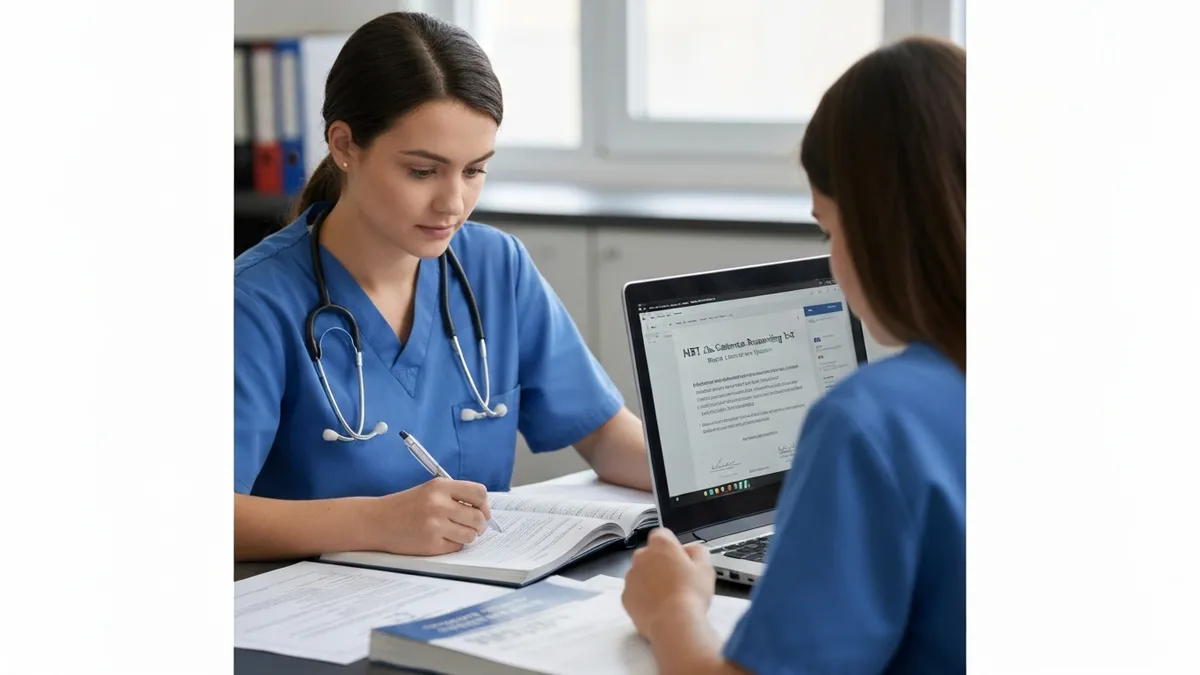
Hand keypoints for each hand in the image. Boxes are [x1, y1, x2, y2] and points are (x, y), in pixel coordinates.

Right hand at [362, 477, 492, 555]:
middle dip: (480, 524)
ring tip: (454, 532)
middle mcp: (438, 504)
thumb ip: (456, 495)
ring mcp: (435, 525)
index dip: (484, 505)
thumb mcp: (430, 490)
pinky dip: (453, 545)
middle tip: (473, 526)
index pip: (479, 493)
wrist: (378, 521)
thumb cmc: (405, 506)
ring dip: (467, 536)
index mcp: (440, 486)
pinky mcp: (431, 544)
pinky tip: (441, 538)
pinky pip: (457, 547)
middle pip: (478, 517)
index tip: (482, 511)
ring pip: (471, 535)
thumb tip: (484, 509)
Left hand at [622, 528, 715, 641]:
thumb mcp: (706, 568)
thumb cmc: (691, 593)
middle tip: (675, 580)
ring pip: (640, 574)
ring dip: (649, 581)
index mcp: (661, 545)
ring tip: (667, 598)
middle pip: (649, 554)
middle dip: (658, 563)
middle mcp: (641, 556)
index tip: (680, 560)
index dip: (672, 546)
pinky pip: (634, 593)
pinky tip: (657, 608)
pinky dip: (642, 598)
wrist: (674, 622)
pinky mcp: (625, 597)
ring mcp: (630, 577)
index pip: (662, 535)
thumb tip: (689, 550)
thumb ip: (697, 552)